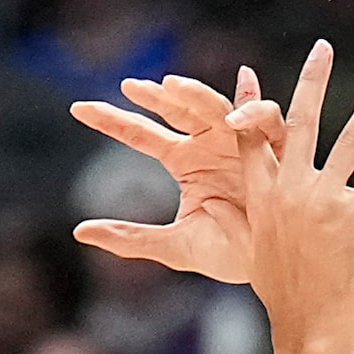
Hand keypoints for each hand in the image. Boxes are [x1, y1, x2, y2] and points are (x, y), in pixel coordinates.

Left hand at [70, 68, 281, 282]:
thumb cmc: (229, 253)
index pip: (141, 134)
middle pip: (175, 109)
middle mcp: (209, 143)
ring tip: (171, 86)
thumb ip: (129, 238)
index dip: (111, 120)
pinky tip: (233, 120)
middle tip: (130, 87)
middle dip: (154, 96)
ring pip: (214, 105)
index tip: (77, 108)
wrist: (274, 266)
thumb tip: (78, 232)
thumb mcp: (174, 246)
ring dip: (195, 93)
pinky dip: (252, 113)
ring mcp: (240, 140)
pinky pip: (266, 119)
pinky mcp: (275, 145)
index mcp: (184, 161)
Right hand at [234, 42, 353, 346]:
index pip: (253, 140)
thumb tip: (267, 214)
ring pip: (352, 138)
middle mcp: (291, 191)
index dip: (251, 105)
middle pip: (300, 123)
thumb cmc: (285, 299)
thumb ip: (262, 223)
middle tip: (322, 48)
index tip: (252, 74)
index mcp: (262, 199)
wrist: (308, 329)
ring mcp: (324, 201)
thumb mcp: (258, 254)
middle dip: (313, 81)